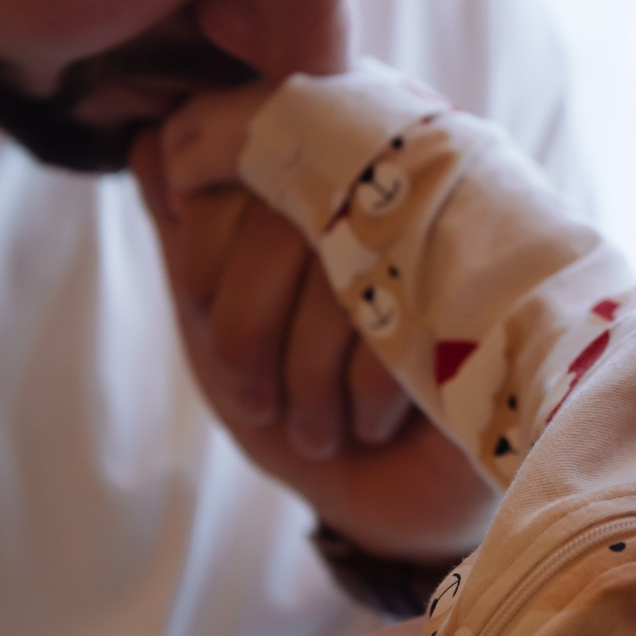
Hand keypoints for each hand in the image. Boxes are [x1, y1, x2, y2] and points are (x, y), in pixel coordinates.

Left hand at [132, 121, 494, 560]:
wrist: (404, 496)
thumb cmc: (306, 400)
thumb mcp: (226, 315)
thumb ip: (188, 228)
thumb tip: (144, 138)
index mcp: (332, 172)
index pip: (237, 157)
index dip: (202, 252)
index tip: (206, 323)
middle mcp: (400, 180)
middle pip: (282, 214)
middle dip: (245, 329)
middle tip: (254, 403)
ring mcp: (453, 232)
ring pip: (335, 268)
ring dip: (304, 377)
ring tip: (313, 432)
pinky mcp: (492, 297)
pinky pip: (401, 322)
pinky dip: (364, 394)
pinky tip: (368, 427)